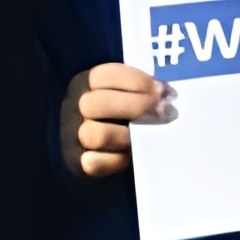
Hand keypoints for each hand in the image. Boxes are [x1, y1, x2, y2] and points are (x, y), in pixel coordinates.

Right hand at [59, 61, 169, 177]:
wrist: (106, 147)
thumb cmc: (123, 113)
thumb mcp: (127, 93)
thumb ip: (141, 90)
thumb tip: (167, 97)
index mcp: (84, 83)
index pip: (102, 76)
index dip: (137, 82)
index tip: (164, 92)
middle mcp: (73, 107)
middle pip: (95, 104)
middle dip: (136, 107)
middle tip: (166, 113)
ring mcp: (72, 136)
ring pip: (94, 135)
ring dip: (126, 135)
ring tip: (146, 136)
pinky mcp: (77, 163)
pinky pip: (94, 163)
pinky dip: (117, 160)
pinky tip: (130, 154)